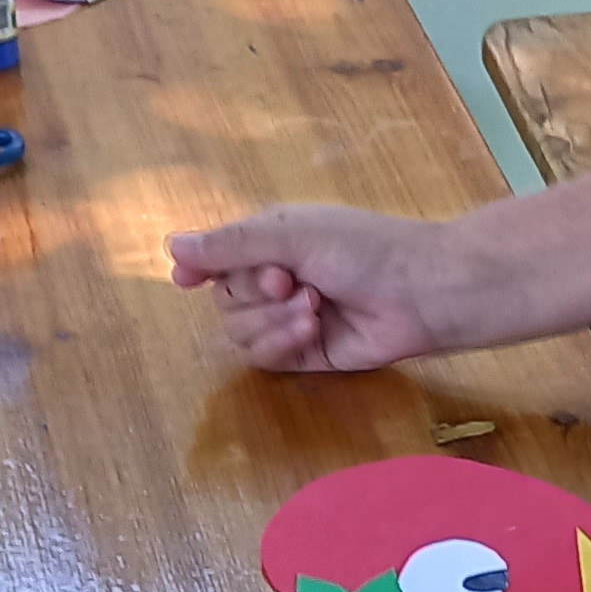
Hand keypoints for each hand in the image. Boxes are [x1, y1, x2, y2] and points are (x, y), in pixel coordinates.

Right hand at [168, 204, 458, 375]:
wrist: (420, 292)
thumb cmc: (363, 248)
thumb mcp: (292, 233)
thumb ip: (231, 244)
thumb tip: (171, 245)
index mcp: (271, 241)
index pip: (215, 258)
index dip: (197, 269)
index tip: (184, 280)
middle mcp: (275, 279)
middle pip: (223, 299)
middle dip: (251, 291)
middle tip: (289, 279)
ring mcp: (288, 319)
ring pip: (239, 332)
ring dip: (271, 319)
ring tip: (313, 305)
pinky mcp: (305, 355)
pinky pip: (263, 358)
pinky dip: (281, 342)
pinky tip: (312, 328)